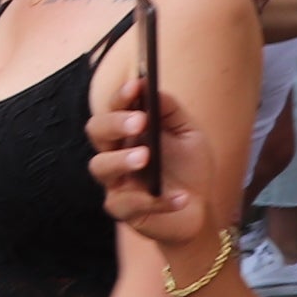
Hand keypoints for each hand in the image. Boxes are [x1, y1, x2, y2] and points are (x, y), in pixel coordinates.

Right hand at [91, 59, 219, 265]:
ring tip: (146, 158)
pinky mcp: (123, 211)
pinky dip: (158, 201)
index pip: (114, 108)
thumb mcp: (189, 133)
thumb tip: (149, 86)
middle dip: (115, 123)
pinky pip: (129, 205)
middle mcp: (115, 153)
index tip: (136, 87)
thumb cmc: (189, 168)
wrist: (199, 211)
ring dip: (122, 160)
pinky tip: (182, 197)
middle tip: (140, 122)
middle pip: (97, 132)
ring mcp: (115, 182)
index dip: (121, 96)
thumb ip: (170, 110)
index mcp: (128, 131)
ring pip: (100, 167)